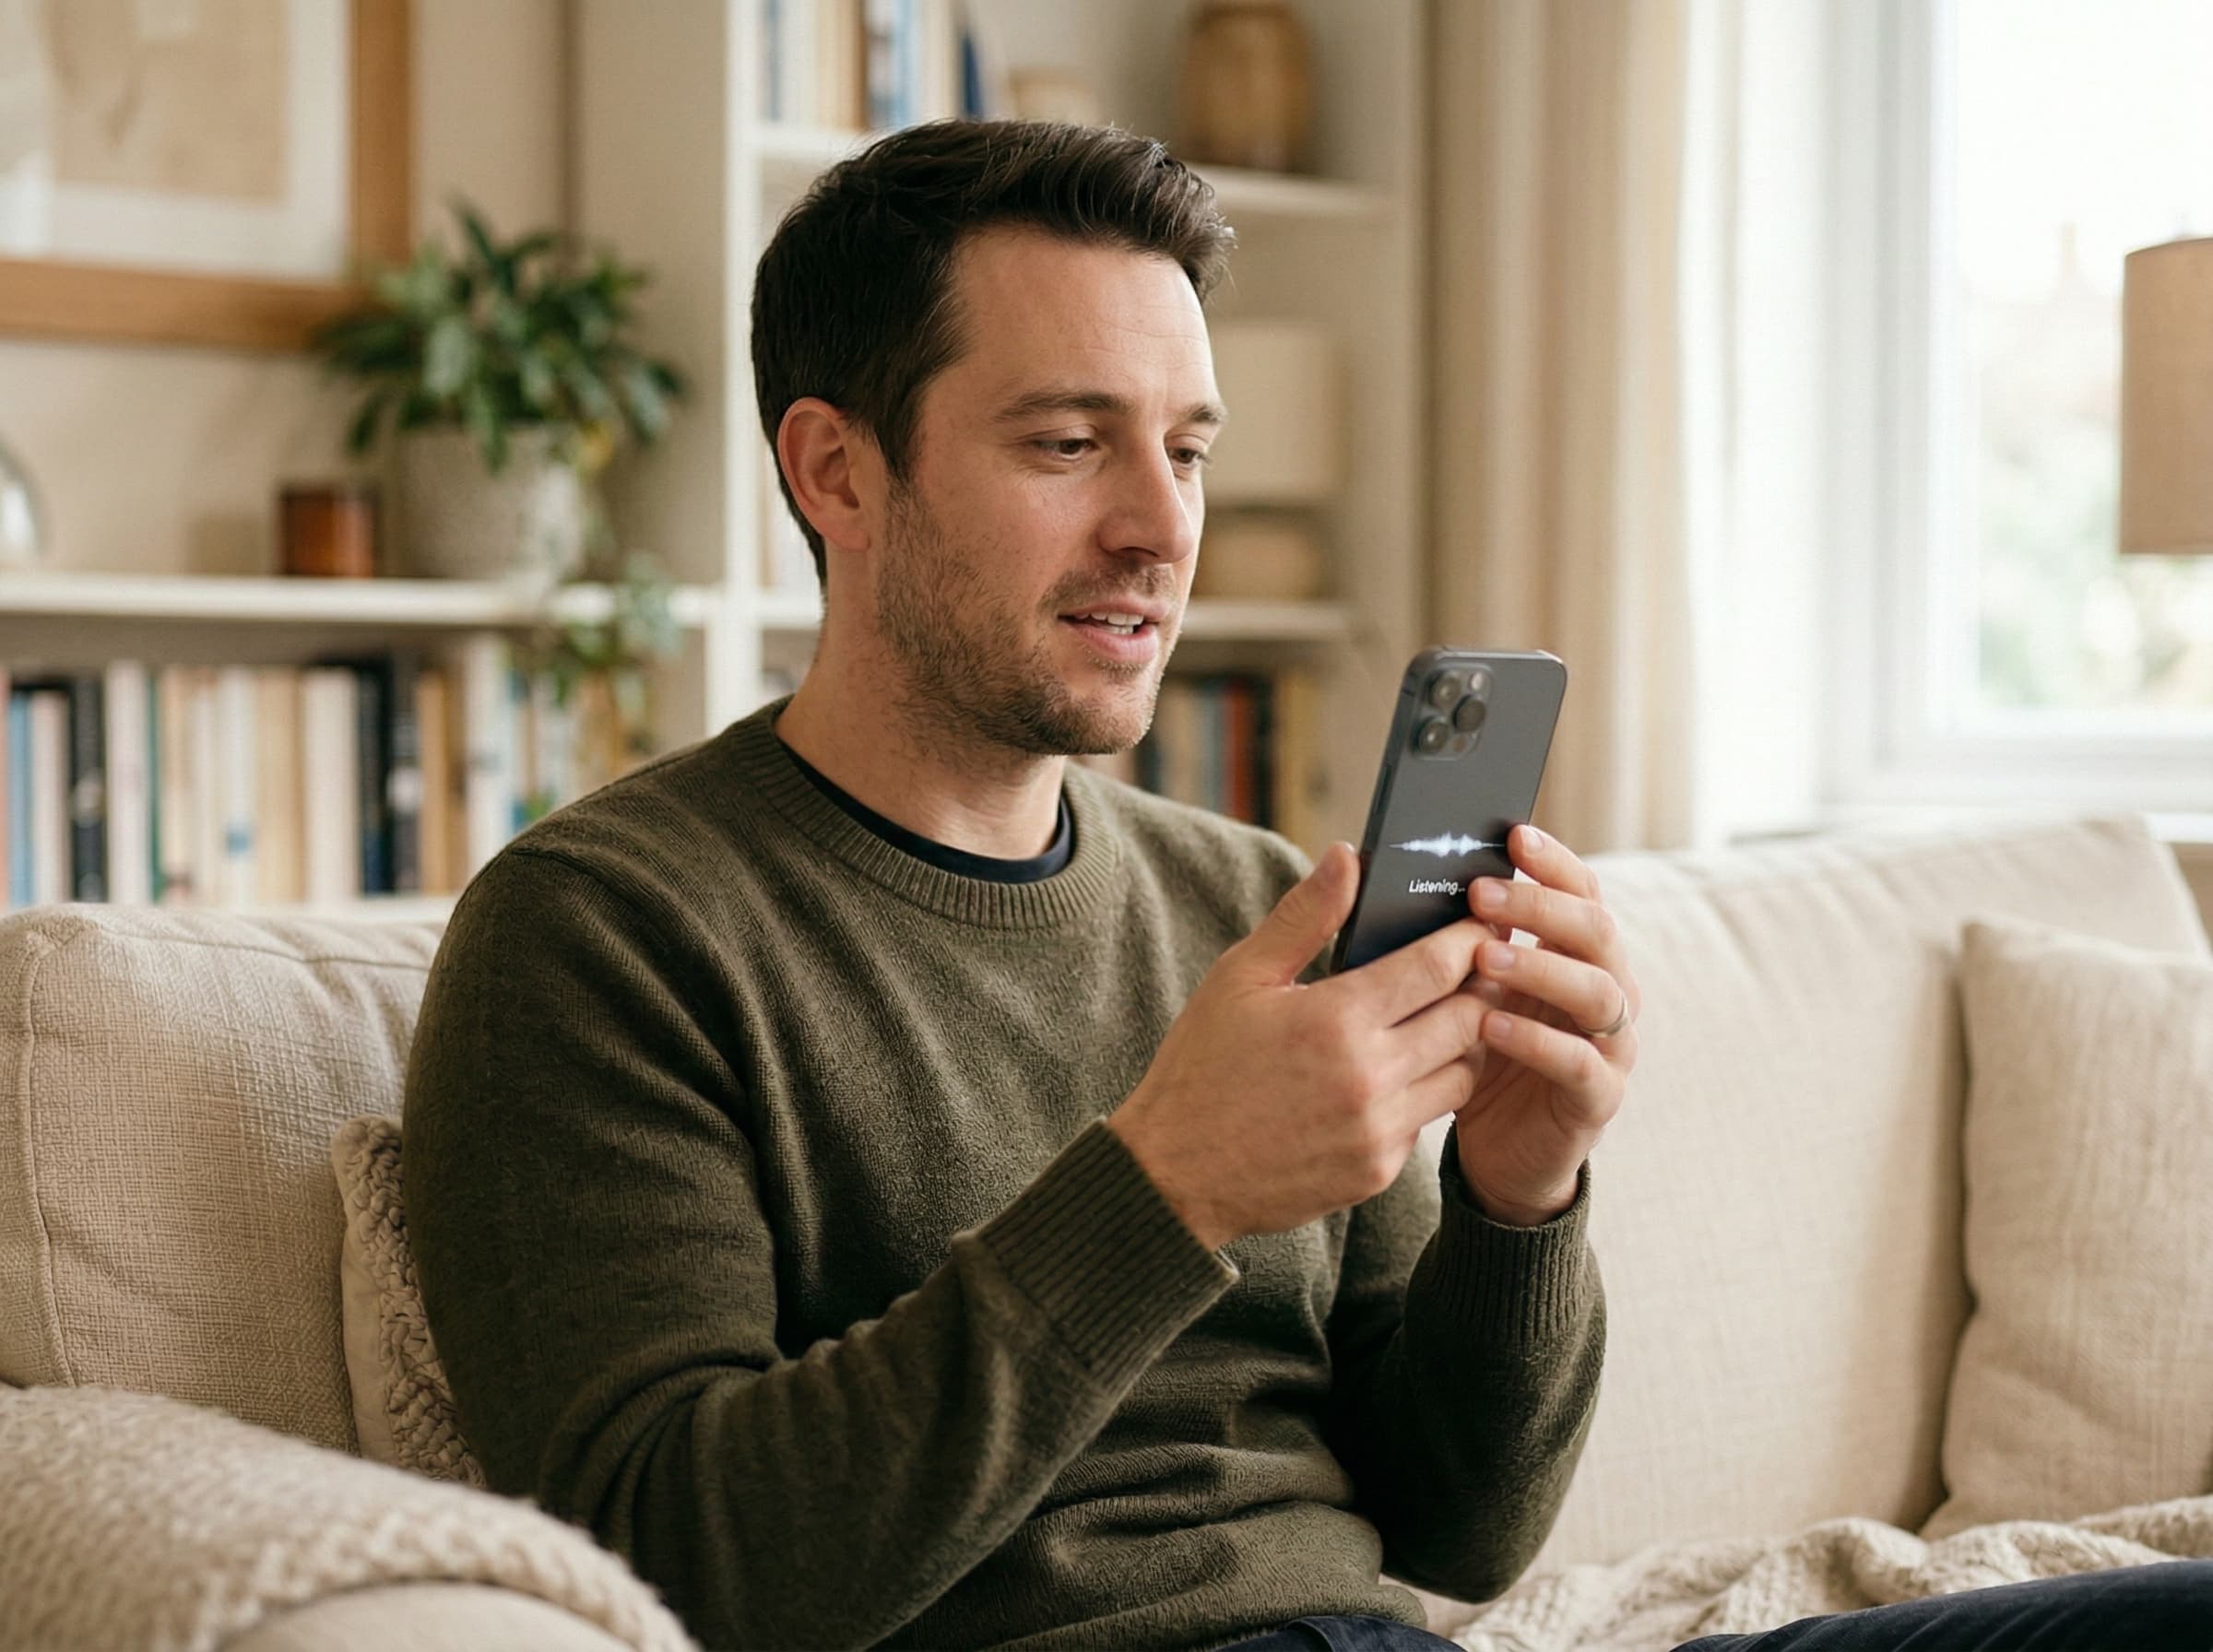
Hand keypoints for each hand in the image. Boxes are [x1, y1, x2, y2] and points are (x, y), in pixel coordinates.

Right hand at [1107, 843, 1498, 1251]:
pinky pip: (1429, 1119)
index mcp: (1336, 1019)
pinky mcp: (1378, 1171)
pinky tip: (1405, 1070)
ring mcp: (1378, 1130)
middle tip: (1483, 963)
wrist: (1174, 1175)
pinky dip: (1428, 1089)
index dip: (1471, 938)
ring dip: (1466, 1041)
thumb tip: (1346, 857)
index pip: (1438, 966)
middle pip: (1468, 1017)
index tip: (1482, 921)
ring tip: (1447, 1015)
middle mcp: (1369, 1076)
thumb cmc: (1202, 1067)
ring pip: (1464, 1073)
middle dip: (1483, 984)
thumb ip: (1303, 917)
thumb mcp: (1240, 979)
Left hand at [1456, 824, 1638, 1225]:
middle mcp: (1606, 990)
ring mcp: (1610, 1045)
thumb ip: (1453, 940)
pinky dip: (1539, 1040)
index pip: (1580, 892)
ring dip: (1542, 967)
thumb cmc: (1473, 1054)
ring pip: (1599, 992)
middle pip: (1596, 930)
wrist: (1495, 1152)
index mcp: (1576, 954)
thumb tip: (1402, 875)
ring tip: (1484, 957)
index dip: (1553, 862)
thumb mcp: (1463, 990)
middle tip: (1482, 893)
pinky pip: (1579, 1063)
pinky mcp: (1597, 1099)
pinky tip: (1492, 1025)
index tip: (1512, 834)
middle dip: (1542, 905)